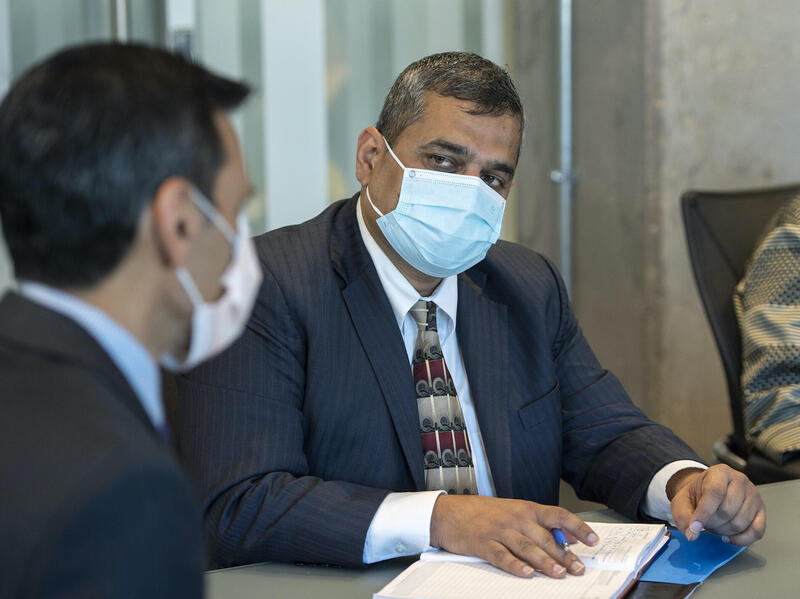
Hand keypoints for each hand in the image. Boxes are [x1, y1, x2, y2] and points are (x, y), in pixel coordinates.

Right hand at [429, 494, 597, 578]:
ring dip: (545, 562)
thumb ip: (539, 523)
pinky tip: (527, 574)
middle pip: (545, 537)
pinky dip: (516, 566)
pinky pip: (503, 556)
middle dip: (564, 555)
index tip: (593, 540)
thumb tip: (568, 536)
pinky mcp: (484, 543)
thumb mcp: (513, 511)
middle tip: (578, 568)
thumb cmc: (483, 513)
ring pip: (527, 547)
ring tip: (559, 574)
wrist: (449, 512)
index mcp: (526, 508)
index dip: (578, 527)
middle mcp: (515, 518)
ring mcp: (499, 530)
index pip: (558, 515)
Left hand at [667, 464, 765, 545]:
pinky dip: (741, 539)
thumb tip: (692, 534)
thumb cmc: (696, 496)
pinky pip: (756, 531)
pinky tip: (728, 537)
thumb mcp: (682, 502)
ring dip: (724, 531)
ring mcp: (753, 495)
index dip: (704, 512)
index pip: (715, 492)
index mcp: (719, 472)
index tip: (694, 527)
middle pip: (727, 510)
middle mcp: (740, 480)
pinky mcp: (761, 510)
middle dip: (712, 523)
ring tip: (715, 524)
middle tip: (704, 522)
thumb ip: (684, 517)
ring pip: (740, 523)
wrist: (707, 492)